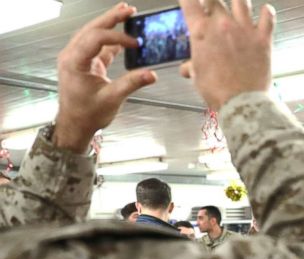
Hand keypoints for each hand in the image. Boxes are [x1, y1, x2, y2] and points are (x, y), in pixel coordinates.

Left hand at [53, 3, 156, 152]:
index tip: (135, 44)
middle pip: (92, 29)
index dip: (117, 38)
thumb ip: (132, 83)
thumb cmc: (88, 114)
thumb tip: (152, 74)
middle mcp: (72, 55)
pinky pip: (97, 45)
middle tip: (129, 9)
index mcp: (74, 61)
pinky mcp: (85, 62)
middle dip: (111, 19)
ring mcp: (77, 57)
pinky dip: (110, 40)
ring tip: (125, 14)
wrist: (75, 124)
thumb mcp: (112, 99)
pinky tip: (123, 36)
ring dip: (109, 24)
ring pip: (93, 34)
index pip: (95, 39)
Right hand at [179, 0, 274, 110]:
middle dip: (211, 2)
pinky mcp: (263, 38)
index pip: (190, 2)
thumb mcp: (198, 77)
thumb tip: (188, 68)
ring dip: (238, 2)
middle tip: (211, 7)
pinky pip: (268, 17)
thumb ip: (193, 66)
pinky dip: (267, 12)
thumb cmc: (218, 91)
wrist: (242, 102)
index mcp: (201, 31)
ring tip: (237, 6)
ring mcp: (244, 29)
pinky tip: (266, 11)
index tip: (190, 1)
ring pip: (241, 1)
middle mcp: (222, 24)